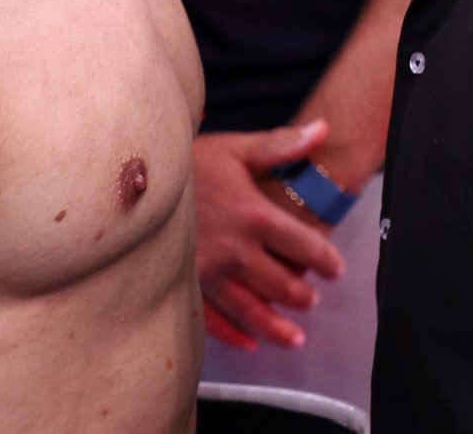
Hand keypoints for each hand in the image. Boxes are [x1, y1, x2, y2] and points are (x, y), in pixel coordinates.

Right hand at [193, 118, 342, 350]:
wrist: (135, 182)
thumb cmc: (187, 162)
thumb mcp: (235, 148)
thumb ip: (281, 145)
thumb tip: (323, 129)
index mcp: (254, 216)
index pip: (304, 246)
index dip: (326, 260)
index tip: (336, 269)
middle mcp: (236, 251)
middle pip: (282, 284)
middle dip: (302, 296)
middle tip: (312, 300)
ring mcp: (209, 273)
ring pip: (252, 309)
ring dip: (277, 326)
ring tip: (295, 337)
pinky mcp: (186, 285)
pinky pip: (213, 319)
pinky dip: (233, 335)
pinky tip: (248, 343)